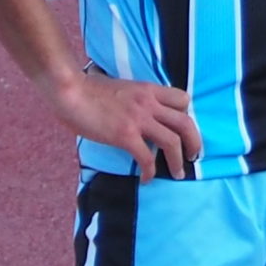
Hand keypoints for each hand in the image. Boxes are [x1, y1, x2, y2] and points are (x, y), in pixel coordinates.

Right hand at [48, 71, 201, 181]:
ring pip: (172, 141)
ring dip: (178, 160)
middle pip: (185, 122)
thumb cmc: (88, 88)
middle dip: (194, 142)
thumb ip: (135, 97)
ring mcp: (138, 119)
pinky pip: (146, 156)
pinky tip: (147, 178)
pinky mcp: (124, 135)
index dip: (187, 115)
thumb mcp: (122, 86)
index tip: (182, 129)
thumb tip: (134, 110)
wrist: (70, 91)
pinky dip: (150, 170)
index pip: (183, 100)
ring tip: (178, 173)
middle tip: (194, 155)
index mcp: (149, 89)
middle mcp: (149, 103)